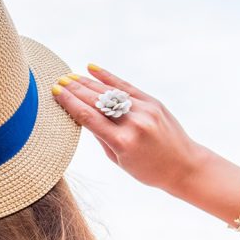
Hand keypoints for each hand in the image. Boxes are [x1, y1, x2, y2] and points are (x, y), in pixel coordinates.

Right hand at [53, 64, 215, 197]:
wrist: (184, 166)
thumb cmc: (149, 170)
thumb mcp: (119, 160)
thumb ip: (101, 138)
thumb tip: (84, 114)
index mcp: (123, 142)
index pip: (88, 117)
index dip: (69, 103)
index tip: (55, 92)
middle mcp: (133, 123)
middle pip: (96, 101)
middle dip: (75, 89)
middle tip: (58, 81)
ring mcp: (144, 110)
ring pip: (109, 92)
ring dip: (87, 83)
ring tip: (70, 76)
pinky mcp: (153, 102)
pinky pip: (126, 87)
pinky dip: (108, 77)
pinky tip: (92, 69)